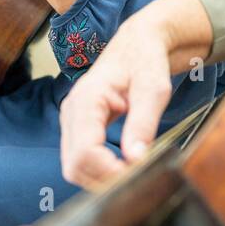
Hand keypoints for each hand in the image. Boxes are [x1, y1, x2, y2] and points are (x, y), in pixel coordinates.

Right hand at [58, 10, 177, 189]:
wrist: (137, 45)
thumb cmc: (145, 61)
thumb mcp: (154, 89)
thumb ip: (143, 123)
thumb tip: (135, 159)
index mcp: (86, 100)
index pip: (84, 153)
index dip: (109, 172)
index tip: (137, 175)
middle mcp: (71, 112)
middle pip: (74, 166)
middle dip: (103, 180)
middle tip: (136, 178)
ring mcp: (70, 121)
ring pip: (74, 168)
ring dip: (101, 178)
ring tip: (131, 172)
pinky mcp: (76, 129)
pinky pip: (80, 160)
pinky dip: (99, 170)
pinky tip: (121, 166)